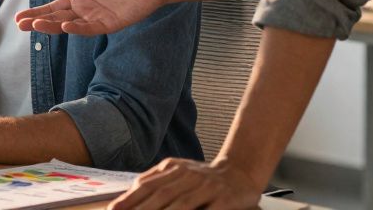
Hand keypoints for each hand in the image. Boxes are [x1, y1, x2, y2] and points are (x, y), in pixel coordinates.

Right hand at [14, 0, 169, 34]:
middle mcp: (86, 10)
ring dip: (52, 26)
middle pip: (57, 18)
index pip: (54, 7)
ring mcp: (97, 18)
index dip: (37, 12)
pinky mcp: (110, 23)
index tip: (19, 17)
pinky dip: (78, 28)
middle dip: (38, 21)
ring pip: (69, 25)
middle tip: (20, 24)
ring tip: (35, 24)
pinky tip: (65, 25)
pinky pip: (91, 28)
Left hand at [109, 157, 261, 209]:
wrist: (242, 171)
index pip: (147, 185)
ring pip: (182, 204)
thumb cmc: (204, 177)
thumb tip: (131, 191)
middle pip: (162, 195)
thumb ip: (156, 179)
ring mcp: (208, 187)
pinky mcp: (226, 200)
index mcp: (174, 168)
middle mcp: (189, 175)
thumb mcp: (178, 171)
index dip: (130, 199)